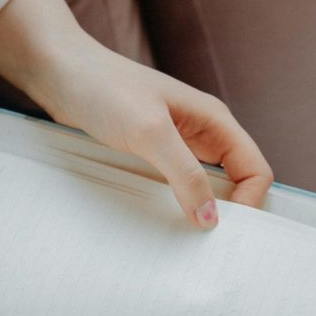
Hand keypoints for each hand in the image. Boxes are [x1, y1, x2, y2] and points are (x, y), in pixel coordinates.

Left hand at [0, 0, 272, 227]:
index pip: (255, 169)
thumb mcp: (150, 133)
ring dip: (202, 211)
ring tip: (187, 238)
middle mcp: (201, 132)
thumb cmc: (104, 90)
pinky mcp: (151, 153)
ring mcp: (176, 144)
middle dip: (230, 212)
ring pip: (205, 186)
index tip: (223, 229)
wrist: (60, 72)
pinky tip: (163, 221)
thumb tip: (210, 219)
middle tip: (208, 244)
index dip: (249, 202)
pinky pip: (177, 186)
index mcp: (214, 121)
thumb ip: (185, 175)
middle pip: (236, 181)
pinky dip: (177, 205)